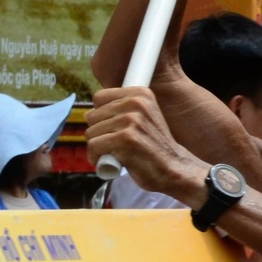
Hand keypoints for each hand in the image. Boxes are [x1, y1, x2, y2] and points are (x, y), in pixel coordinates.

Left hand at [87, 86, 207, 201]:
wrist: (173, 168)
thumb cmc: (154, 147)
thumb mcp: (144, 116)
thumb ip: (121, 109)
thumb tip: (88, 113)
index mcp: (140, 93)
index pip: (99, 97)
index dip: (101, 116)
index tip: (112, 129)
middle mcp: (136, 102)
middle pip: (92, 115)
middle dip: (98, 133)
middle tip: (113, 145)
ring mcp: (131, 120)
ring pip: (91, 132)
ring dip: (97, 147)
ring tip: (114, 153)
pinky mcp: (125, 139)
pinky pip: (94, 145)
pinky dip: (96, 157)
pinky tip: (110, 162)